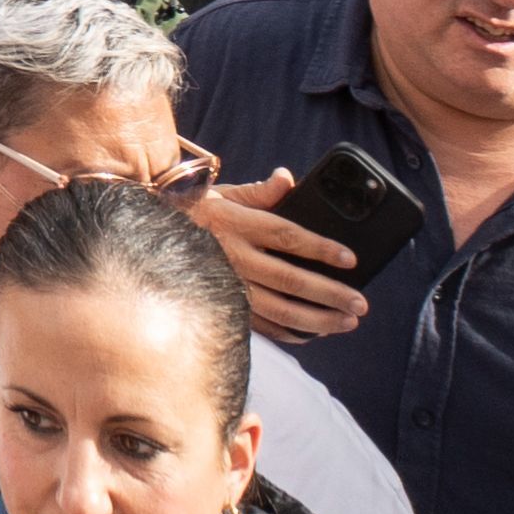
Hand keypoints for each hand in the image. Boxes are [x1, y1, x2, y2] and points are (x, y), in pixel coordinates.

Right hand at [193, 172, 370, 341]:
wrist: (152, 238)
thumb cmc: (196, 212)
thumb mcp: (224, 194)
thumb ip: (260, 191)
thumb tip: (289, 180)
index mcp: (238, 224)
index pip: (287, 237)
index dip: (320, 248)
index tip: (350, 259)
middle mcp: (235, 257)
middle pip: (291, 279)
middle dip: (330, 293)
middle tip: (360, 303)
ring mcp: (229, 285)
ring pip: (280, 309)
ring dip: (318, 318)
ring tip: (347, 321)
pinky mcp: (224, 305)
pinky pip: (262, 324)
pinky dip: (290, 332)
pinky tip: (314, 333)